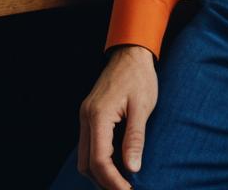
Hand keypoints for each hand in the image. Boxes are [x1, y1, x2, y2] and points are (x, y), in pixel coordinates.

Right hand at [78, 44, 157, 188]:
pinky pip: (89, 144)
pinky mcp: (90, 114)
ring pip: (84, 156)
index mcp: (98, 115)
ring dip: (100, 172)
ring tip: (122, 180)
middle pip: (86, 163)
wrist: (131, 52)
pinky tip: (116, 163)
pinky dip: (100, 159)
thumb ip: (135, 138)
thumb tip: (132, 168)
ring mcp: (86, 115)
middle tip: (126, 188)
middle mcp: (86, 117)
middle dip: (104, 181)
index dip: (112, 181)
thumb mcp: (142, 107)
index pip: (99, 160)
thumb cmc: (139, 77)